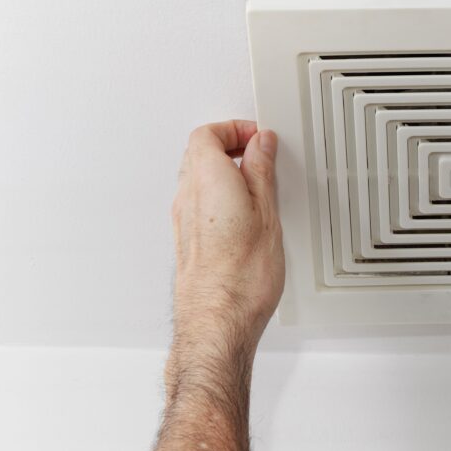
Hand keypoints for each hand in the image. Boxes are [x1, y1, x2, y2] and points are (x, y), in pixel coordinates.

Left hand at [169, 120, 284, 379]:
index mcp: (206, 179)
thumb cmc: (241, 277)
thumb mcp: (267, 212)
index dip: (234, 128)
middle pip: (197, 153)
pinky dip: (219, 196)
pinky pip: (199, 204)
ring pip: (196, 179)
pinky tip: (244, 212)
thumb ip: (261, 171)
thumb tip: (261, 145)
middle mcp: (187, 197)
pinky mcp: (187, 242)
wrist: (218, 322)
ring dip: (224, 172)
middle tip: (258, 152)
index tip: (259, 136)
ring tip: (256, 181)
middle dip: (228, 146)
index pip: (208, 134)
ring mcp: (183, 221)